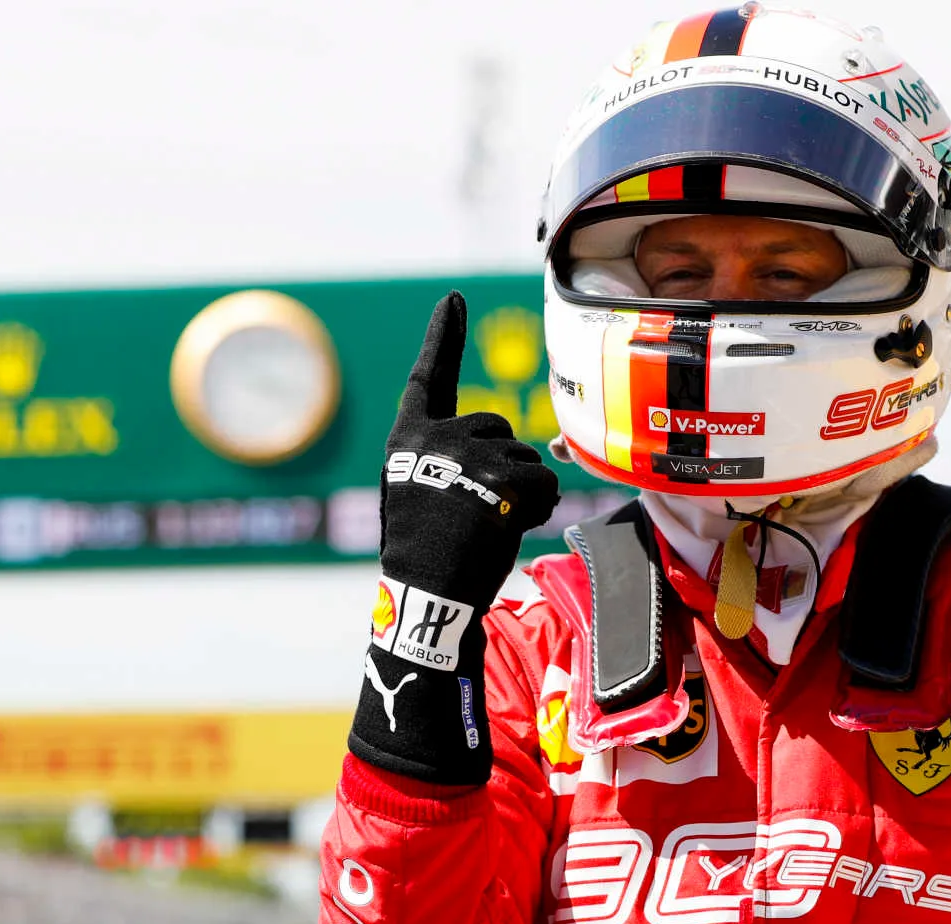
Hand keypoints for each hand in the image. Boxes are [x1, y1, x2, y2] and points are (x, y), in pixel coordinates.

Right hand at [348, 292, 559, 785]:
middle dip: (502, 465)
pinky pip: (543, 479)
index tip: (453, 300)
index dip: (443, 338)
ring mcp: (464, 453)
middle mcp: (432, 437)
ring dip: (521, 492)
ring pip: (523, 456)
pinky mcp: (497, 474)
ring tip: (487, 526)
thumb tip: (505, 451)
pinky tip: (508, 529)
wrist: (427, 596)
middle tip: (478, 512)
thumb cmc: (427, 557)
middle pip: (495, 426)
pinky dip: (538, 506)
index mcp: (407, 441)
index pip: (429, 378)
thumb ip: (449, 461)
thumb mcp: (423, 495)